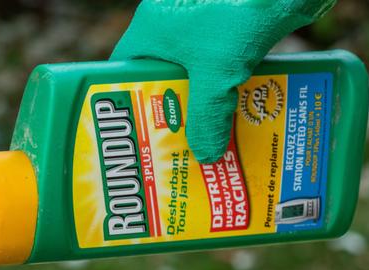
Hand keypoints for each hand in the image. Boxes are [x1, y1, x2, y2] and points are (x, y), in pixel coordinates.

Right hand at [111, 0, 335, 163]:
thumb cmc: (238, 15)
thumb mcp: (217, 76)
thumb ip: (207, 117)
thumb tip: (205, 155)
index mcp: (151, 27)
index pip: (126, 68)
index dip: (132, 100)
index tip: (141, 128)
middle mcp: (171, 19)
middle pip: (163, 73)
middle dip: (174, 107)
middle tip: (180, 139)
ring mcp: (202, 17)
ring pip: (195, 68)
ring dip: (206, 97)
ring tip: (213, 129)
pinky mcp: (229, 19)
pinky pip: (221, 57)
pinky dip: (228, 81)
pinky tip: (242, 105)